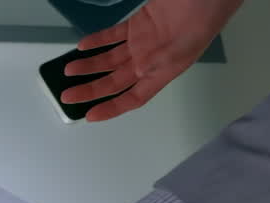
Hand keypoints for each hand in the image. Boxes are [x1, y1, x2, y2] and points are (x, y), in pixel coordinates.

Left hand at [60, 0, 242, 121]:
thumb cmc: (202, 20)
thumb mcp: (180, 50)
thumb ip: (157, 64)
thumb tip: (139, 74)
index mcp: (161, 72)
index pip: (132, 98)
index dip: (111, 109)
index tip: (90, 116)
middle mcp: (149, 60)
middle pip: (114, 81)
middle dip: (90, 89)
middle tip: (67, 96)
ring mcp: (143, 42)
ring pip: (110, 59)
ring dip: (90, 65)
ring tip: (69, 70)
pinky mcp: (139, 23)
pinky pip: (113, 35)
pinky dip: (98, 41)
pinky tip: (83, 47)